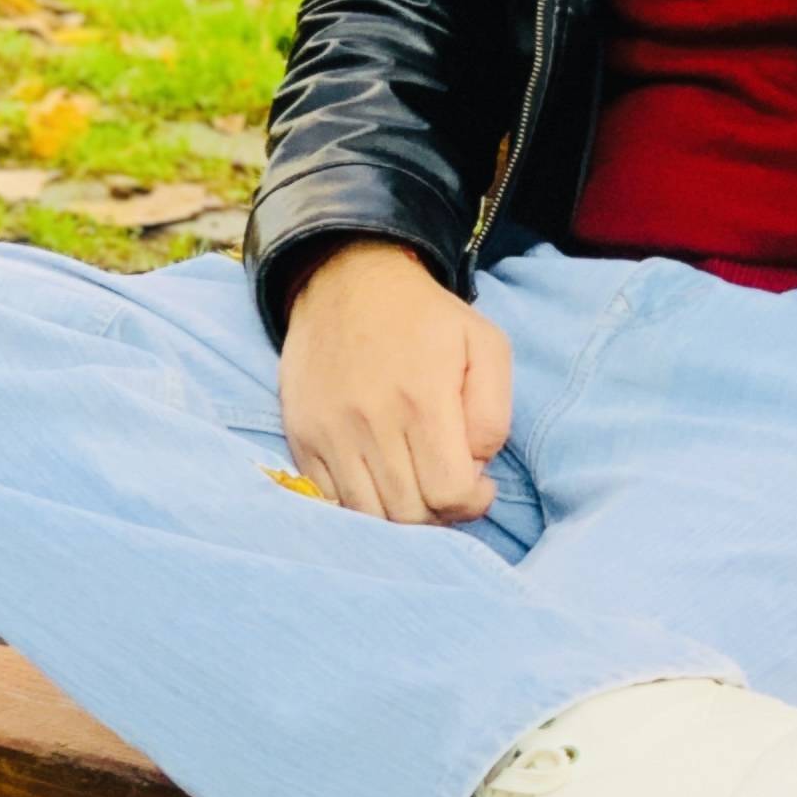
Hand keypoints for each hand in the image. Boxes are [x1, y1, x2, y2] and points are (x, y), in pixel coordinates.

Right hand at [279, 240, 513, 524]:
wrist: (345, 280)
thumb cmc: (425, 318)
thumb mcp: (486, 345)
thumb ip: (494, 414)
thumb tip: (475, 467)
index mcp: (423, 400)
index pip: (449, 493)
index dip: (472, 501)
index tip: (476, 482)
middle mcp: (372, 422)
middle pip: (410, 514)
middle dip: (439, 512)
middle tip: (445, 482)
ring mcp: (330, 433)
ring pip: (369, 516)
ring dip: (400, 514)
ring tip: (414, 484)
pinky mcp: (302, 437)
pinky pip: (330, 500)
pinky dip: (360, 504)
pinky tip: (379, 480)